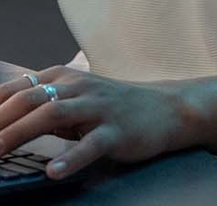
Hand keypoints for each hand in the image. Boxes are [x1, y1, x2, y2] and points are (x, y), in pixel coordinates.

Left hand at [0, 67, 187, 179]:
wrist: (167, 108)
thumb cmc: (112, 107)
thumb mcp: (75, 98)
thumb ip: (41, 105)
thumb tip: (2, 121)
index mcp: (62, 77)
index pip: (16, 89)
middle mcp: (78, 87)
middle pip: (29, 99)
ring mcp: (98, 107)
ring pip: (53, 115)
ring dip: (19, 134)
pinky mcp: (117, 130)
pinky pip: (91, 144)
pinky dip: (71, 157)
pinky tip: (54, 171)